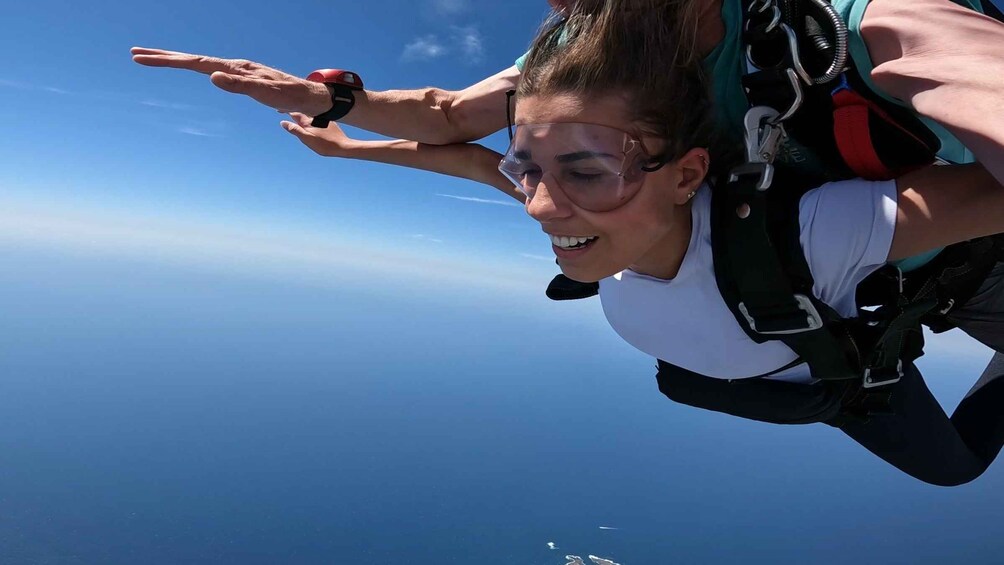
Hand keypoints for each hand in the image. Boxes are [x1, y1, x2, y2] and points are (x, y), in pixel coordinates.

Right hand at [130, 47, 332, 115]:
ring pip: (201, 63)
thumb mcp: (266, 93)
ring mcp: (238, 71)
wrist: (311, 97)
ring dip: (177, 60)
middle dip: (164, 56)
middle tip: (135, 53)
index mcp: (235, 68)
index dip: (167, 60)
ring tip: (155, 59)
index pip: (194, 62)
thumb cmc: (291, 96)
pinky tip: (196, 70)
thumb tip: (211, 75)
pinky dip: (196, 68)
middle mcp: (234, 66)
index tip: (142, 58)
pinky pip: (212, 71)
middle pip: (193, 59)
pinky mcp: (244, 78)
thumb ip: (240, 85)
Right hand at [281, 112, 355, 156]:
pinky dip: (309, 116)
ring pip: (309, 113)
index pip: (293, 112)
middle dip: (293, 109)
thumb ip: (295, 130)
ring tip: (295, 113)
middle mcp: (315, 117)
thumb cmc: (325, 144)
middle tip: (284, 109)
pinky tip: (310, 119)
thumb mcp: (307, 139)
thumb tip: (283, 122)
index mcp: (308, 120)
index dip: (285, 109)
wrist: (343, 146)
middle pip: (301, 110)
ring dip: (301, 112)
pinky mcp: (329, 122)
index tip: (278, 108)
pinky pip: (316, 116)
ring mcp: (322, 119)